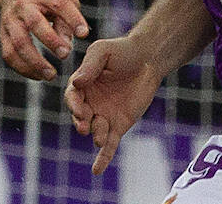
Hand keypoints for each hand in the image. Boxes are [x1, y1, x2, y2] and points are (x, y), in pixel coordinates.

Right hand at [0, 0, 88, 80]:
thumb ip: (70, 17)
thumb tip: (68, 43)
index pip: (60, 4)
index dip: (72, 19)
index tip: (84, 34)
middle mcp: (24, 5)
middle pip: (34, 23)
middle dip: (51, 40)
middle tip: (66, 55)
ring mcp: (10, 20)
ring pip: (18, 43)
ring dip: (34, 62)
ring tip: (51, 75)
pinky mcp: (3, 34)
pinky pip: (9, 54)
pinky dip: (22, 68)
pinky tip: (38, 76)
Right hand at [64, 36, 164, 174]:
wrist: (148, 59)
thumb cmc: (123, 51)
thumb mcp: (103, 51)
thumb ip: (90, 65)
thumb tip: (77, 82)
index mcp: (82, 84)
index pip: (72, 97)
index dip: (74, 104)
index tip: (80, 109)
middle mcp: (89, 102)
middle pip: (80, 117)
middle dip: (81, 122)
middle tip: (85, 124)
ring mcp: (103, 115)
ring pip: (95, 130)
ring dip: (96, 135)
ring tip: (101, 136)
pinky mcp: (118, 125)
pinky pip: (109, 144)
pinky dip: (103, 157)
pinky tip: (97, 170)